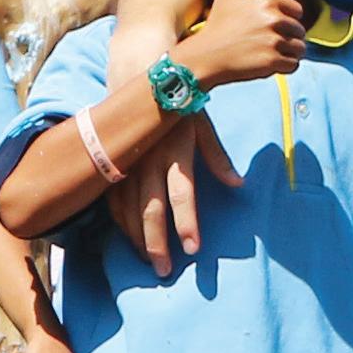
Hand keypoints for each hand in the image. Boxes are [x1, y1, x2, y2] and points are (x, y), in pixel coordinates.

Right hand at [109, 113, 241, 275]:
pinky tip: (130, 239)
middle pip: (150, 211)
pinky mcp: (113, 165)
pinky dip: (121, 223)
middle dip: (157, 244)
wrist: (139, 80)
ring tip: (150, 263)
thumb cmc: (179, 105)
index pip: (182, 195)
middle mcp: (148, 162)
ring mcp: (127, 165)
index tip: (193, 250)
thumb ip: (218, 157)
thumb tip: (238, 184)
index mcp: (174, 152)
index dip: (187, 223)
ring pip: (129, 211)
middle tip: (164, 271)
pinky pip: (113, 201)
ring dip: (138, 239)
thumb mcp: (203, 125)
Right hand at [180, 0, 306, 85]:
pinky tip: (267, 64)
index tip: (268, 27)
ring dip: (288, 54)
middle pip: (300, 32)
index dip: (286, 20)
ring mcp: (274, 41)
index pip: (297, 12)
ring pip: (300, 49)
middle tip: (265, 43)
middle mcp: (274, 20)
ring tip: (268, 54)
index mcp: (268, 2)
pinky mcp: (273, 62)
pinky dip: (284, 67)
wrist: (205, 56)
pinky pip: (294, 65)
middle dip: (288, 39)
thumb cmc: (217, 25)